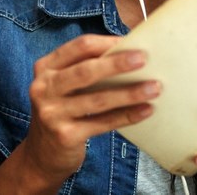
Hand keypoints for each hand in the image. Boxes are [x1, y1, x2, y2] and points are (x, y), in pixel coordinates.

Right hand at [18, 34, 160, 182]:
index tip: (133, 42)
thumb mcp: (64, 85)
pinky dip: (126, 116)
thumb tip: (131, 53)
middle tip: (144, 59)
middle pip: (86, 71)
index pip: (80, 47)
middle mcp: (44, 88)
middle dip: (117, 64)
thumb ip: (86, 68)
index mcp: (46, 67)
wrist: (42, 155)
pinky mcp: (65, 136)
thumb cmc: (63, 110)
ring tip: (154, 88)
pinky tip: (146, 110)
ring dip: (129, 93)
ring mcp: (52, 113)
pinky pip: (102, 123)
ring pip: (97, 99)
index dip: (107, 43)